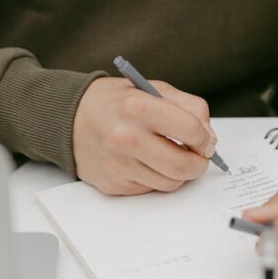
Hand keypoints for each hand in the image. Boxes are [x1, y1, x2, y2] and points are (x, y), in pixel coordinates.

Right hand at [72, 76, 216, 194]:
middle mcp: (126, 137)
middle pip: (183, 165)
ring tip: (169, 156)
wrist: (69, 118)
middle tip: (198, 157)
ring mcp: (118, 164)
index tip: (205, 141)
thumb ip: (188, 106)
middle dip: (199, 164)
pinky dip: (155, 178)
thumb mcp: (152, 89)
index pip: (191, 130)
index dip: (205, 138)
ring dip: (177, 173)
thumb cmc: (114, 102)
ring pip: (170, 183)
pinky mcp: (113, 184)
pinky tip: (145, 162)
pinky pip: (150, 189)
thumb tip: (209, 138)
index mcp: (137, 107)